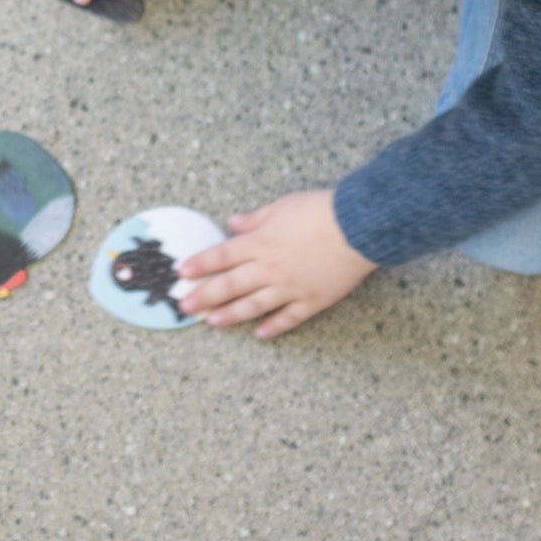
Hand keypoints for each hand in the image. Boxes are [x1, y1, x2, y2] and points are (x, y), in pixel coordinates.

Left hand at [173, 189, 375, 338]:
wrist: (358, 227)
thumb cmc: (319, 211)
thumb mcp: (281, 207)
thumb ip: (255, 219)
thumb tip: (233, 222)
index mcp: (259, 244)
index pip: (221, 256)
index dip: (200, 265)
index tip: (182, 273)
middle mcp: (269, 269)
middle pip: (230, 285)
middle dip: (204, 296)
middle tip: (184, 307)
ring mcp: (290, 288)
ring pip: (253, 306)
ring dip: (230, 315)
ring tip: (213, 323)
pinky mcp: (312, 300)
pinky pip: (288, 318)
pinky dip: (273, 327)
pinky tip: (260, 334)